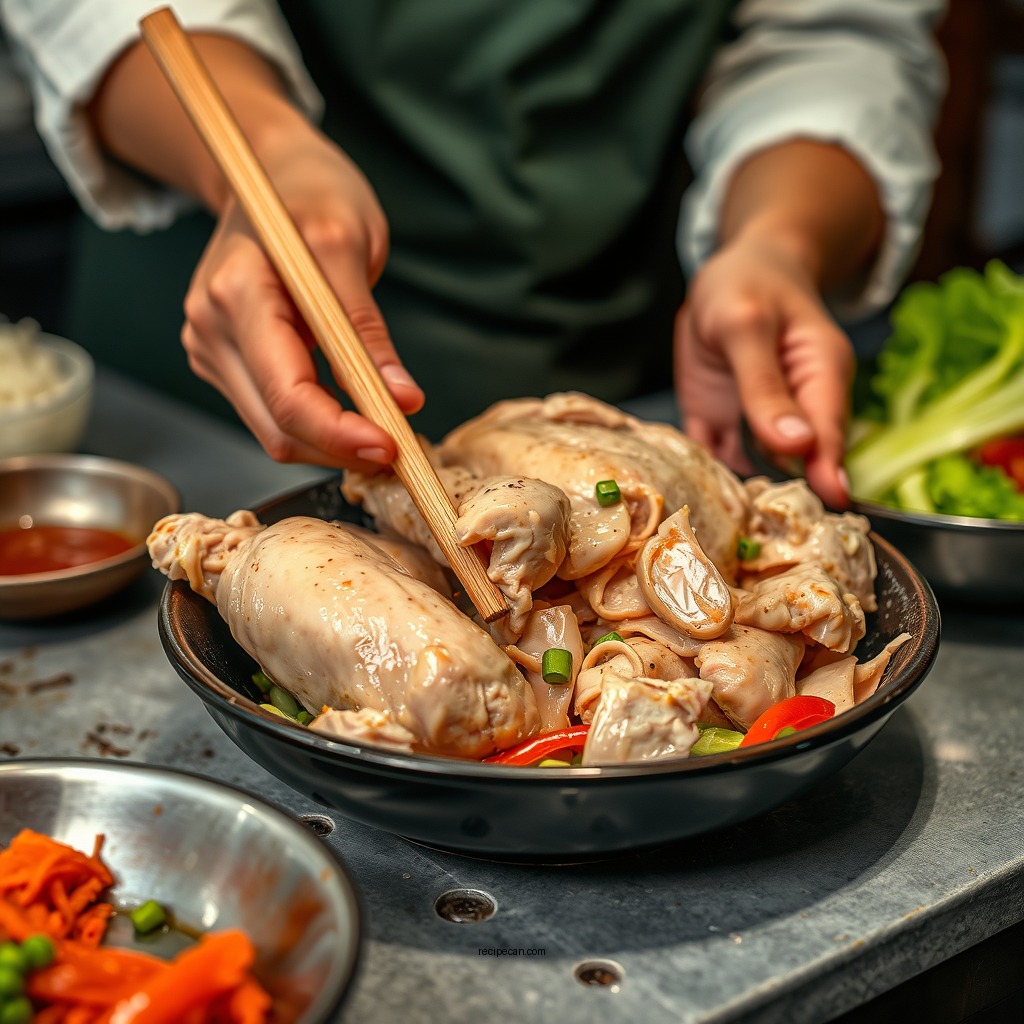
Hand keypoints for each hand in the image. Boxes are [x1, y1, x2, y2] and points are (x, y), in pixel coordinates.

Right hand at [181, 122, 423, 470]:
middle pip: (278, 427)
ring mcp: (212, 346)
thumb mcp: (353, 243)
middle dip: (342, 449)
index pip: (288, 393)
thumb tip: (401, 399)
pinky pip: (272, 414)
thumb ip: (370, 330)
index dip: (341, 434)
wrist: (270, 172)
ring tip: (386, 430)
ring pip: (274, 431)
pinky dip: (317, 425)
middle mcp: (211, 326)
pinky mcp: (225, 360)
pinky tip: (352, 411)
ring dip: (332, 444)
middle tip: (404, 452)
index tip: (392, 448)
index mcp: (237, 293)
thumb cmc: (312, 192)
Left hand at [675, 235, 853, 508]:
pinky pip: (718, 462)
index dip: (827, 473)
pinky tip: (699, 500)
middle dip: (783, 499)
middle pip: (797, 465)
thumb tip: (796, 444)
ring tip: (726, 527)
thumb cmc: (748, 284)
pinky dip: (710, 481)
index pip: (828, 435)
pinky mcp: (724, 426)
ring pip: (757, 472)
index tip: (827, 508)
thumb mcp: (746, 326)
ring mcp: (758, 421)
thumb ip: (765, 385)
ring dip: (743, 498)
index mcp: (820, 377)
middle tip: (763, 534)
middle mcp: (795, 408)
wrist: (730, 273)